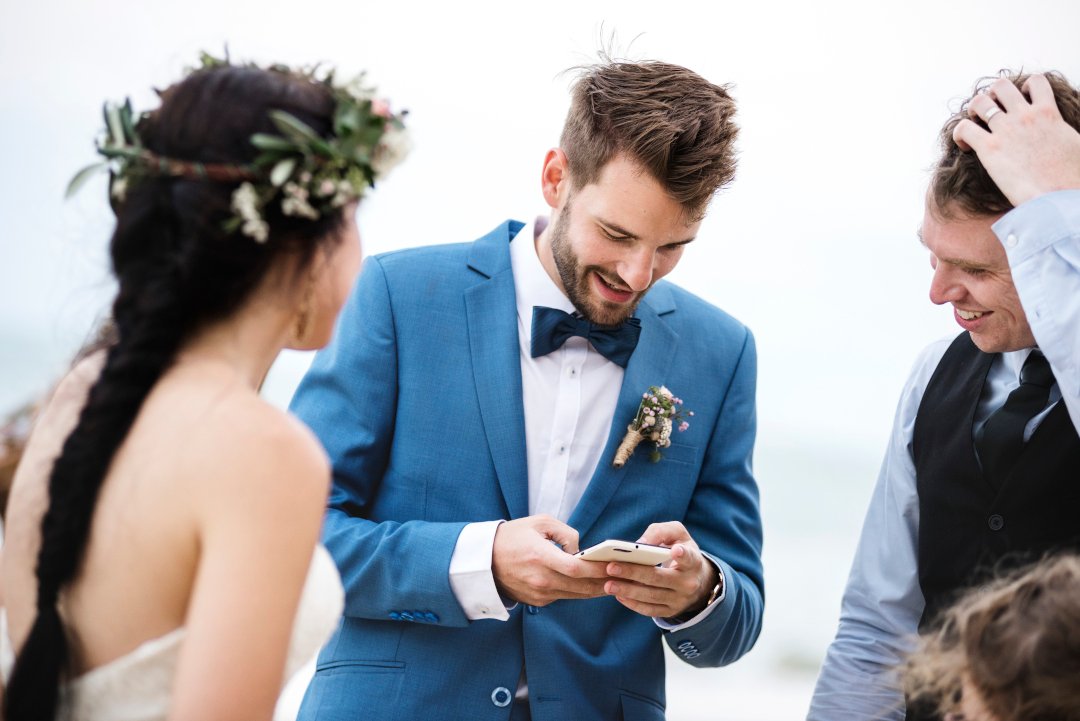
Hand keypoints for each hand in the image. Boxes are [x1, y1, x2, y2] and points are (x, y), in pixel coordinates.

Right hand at [491, 515, 608, 605]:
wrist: (484, 560)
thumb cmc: (513, 536)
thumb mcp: (539, 522)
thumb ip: (566, 533)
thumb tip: (581, 551)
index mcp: (540, 556)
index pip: (577, 568)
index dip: (598, 568)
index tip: (615, 564)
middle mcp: (540, 579)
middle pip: (581, 586)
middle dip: (604, 581)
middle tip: (624, 575)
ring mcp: (539, 594)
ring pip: (576, 594)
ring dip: (596, 589)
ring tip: (615, 581)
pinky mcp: (537, 601)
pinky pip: (564, 596)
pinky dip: (579, 591)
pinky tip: (592, 584)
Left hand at [601, 521, 717, 619]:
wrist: (696, 580)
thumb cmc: (680, 549)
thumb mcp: (678, 535)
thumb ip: (661, 532)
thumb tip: (640, 543)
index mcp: (693, 561)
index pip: (688, 558)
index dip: (682, 555)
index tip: (674, 551)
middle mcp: (688, 583)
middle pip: (659, 578)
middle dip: (634, 573)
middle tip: (610, 567)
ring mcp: (680, 600)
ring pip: (651, 596)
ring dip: (628, 591)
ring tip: (609, 584)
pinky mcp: (670, 611)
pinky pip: (650, 610)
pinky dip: (633, 603)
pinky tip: (619, 595)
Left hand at [953, 74, 1079, 206]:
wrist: (1060, 195)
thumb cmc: (1073, 177)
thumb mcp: (1078, 145)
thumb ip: (1068, 133)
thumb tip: (1069, 142)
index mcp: (1048, 112)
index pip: (1036, 81)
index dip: (1024, 87)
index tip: (1021, 103)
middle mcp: (1025, 115)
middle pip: (1001, 85)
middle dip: (992, 95)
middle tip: (991, 114)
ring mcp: (1006, 129)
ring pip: (979, 101)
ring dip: (973, 110)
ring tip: (976, 125)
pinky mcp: (989, 148)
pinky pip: (964, 128)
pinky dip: (960, 133)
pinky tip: (967, 147)